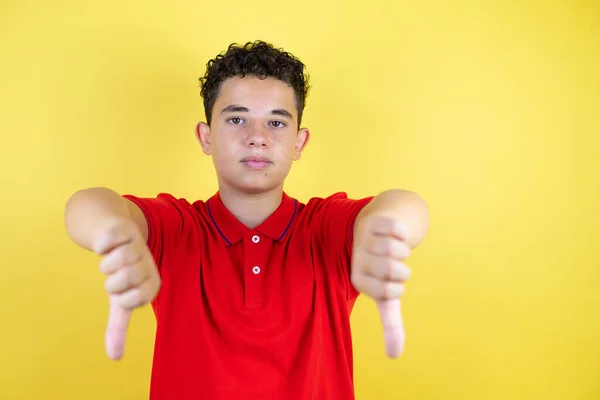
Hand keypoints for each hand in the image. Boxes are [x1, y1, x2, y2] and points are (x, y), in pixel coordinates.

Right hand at [93, 218, 160, 359]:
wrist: (114, 236)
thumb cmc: (120, 274)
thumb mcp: (120, 301)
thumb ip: (118, 328)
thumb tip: (115, 358)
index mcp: (151, 284)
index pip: (132, 300)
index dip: (120, 297)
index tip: (122, 290)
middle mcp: (148, 264)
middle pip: (122, 279)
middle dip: (111, 279)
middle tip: (115, 273)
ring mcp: (138, 245)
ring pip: (114, 260)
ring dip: (105, 262)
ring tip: (111, 258)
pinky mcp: (125, 229)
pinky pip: (107, 240)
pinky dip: (100, 244)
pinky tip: (104, 244)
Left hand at [351, 213, 411, 358]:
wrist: (377, 231)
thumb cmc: (383, 269)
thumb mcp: (387, 297)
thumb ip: (390, 325)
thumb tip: (394, 356)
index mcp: (359, 280)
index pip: (387, 292)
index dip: (398, 287)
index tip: (391, 282)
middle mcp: (358, 259)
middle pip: (392, 269)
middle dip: (402, 270)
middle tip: (395, 265)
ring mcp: (364, 238)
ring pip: (395, 248)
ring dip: (404, 251)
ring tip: (396, 249)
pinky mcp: (374, 220)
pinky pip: (397, 228)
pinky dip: (404, 232)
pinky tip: (394, 232)